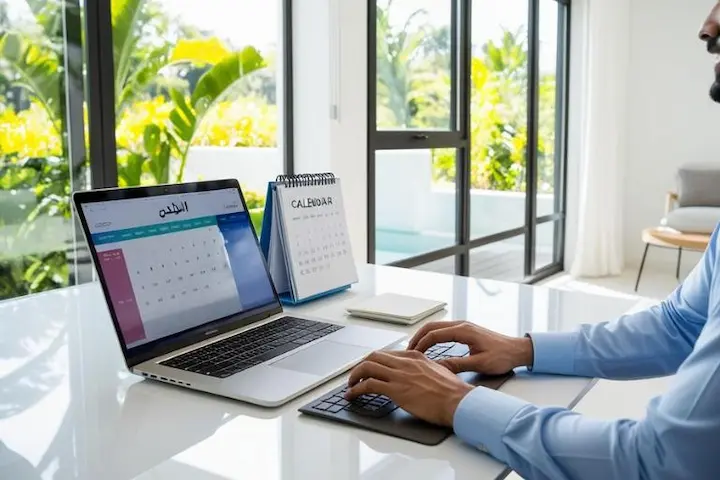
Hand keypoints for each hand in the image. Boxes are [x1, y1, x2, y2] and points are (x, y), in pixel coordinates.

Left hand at [346, 350, 473, 426]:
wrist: (458, 402)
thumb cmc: (453, 392)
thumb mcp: (438, 372)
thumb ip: (424, 370)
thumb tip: (418, 376)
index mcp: (415, 356)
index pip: (388, 354)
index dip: (375, 362)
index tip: (370, 369)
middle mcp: (405, 362)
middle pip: (374, 357)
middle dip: (361, 366)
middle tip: (356, 375)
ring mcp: (399, 375)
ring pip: (367, 367)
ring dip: (354, 376)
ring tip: (350, 385)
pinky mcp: (395, 389)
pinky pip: (368, 385)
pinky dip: (356, 389)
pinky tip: (352, 395)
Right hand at [408, 321, 533, 374]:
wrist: (518, 350)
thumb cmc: (503, 357)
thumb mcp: (479, 364)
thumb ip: (457, 365)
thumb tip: (437, 368)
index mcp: (464, 331)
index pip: (434, 334)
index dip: (421, 344)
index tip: (412, 355)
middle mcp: (462, 325)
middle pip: (432, 326)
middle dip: (418, 338)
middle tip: (407, 351)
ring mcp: (464, 326)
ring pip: (437, 327)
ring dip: (424, 336)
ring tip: (415, 349)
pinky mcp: (466, 331)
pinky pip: (444, 330)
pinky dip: (432, 337)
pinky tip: (429, 346)